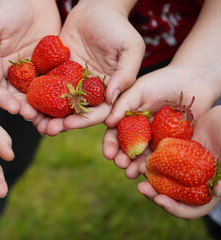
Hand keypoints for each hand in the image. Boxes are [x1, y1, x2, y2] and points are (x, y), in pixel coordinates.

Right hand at [0, 0, 60, 119]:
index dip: (4, 101)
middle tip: (33, 116)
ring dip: (41, 107)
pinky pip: (54, 83)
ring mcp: (34, 72)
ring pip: (36, 95)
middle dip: (24, 108)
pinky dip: (57, 94)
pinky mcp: (51, 67)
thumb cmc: (6, 8)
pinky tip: (63, 101)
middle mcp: (15, 74)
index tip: (14, 108)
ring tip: (48, 116)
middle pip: (18, 97)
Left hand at [33, 0, 143, 135]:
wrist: (96, 7)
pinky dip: (38, 96)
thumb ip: (125, 74)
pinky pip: (47, 86)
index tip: (68, 124)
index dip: (83, 120)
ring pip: (59, 104)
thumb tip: (112, 99)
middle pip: (75, 113)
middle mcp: (89, 90)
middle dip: (61, 123)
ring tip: (33, 121)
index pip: (97, 112)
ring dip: (47, 115)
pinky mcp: (57, 71)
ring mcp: (72, 81)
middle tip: (46, 130)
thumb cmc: (118, 26)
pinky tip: (27, 102)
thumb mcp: (130, 48)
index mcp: (108, 89)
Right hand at [103, 65, 217, 177]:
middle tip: (121, 163)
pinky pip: (162, 160)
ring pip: (142, 159)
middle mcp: (139, 134)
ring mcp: (155, 141)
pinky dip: (155, 167)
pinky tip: (150, 171)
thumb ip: (123, 105)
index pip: (114, 135)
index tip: (108, 153)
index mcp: (128, 121)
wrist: (193, 81)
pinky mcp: (171, 147)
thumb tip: (108, 123)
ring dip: (135, 167)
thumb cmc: (162, 82)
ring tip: (131, 172)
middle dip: (121, 159)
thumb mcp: (139, 90)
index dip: (110, 145)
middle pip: (127, 151)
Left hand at [138, 106, 220, 219]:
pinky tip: (138, 157)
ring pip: (161, 179)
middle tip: (142, 187)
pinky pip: (159, 160)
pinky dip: (149, 161)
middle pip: (171, 197)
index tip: (160, 200)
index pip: (191, 210)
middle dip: (155, 195)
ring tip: (137, 169)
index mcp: (208, 189)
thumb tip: (217, 192)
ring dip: (148, 177)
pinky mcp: (173, 154)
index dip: (175, 209)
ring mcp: (182, 168)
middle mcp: (193, 182)